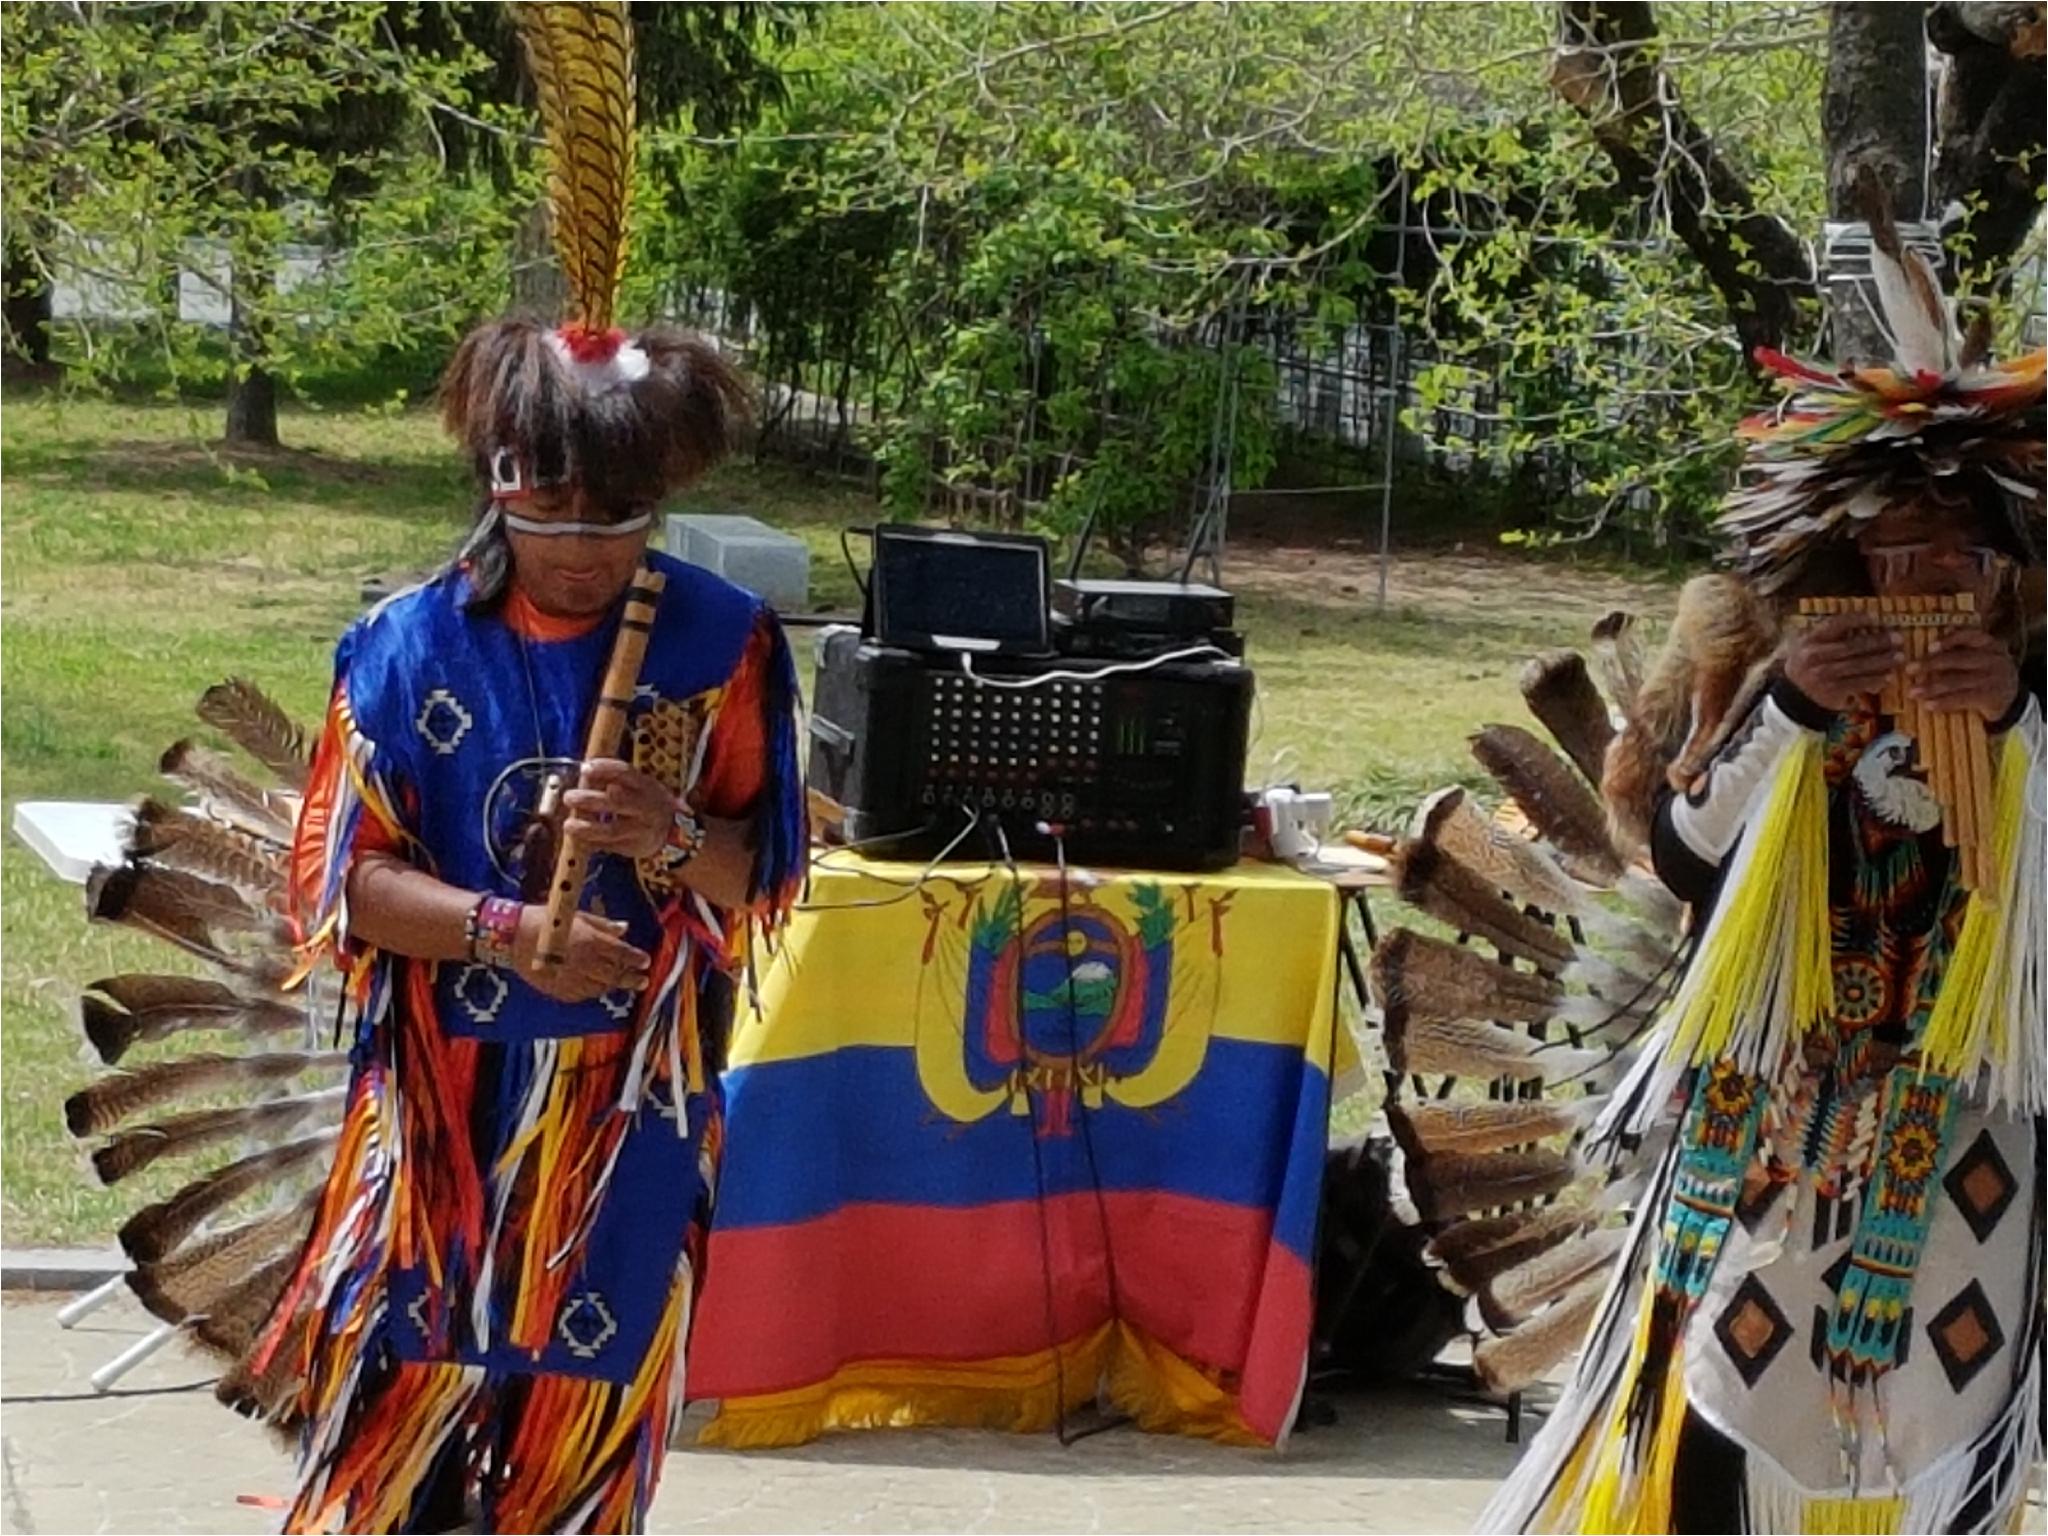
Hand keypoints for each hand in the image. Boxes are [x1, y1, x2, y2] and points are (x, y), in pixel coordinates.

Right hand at [513, 905, 651, 1003]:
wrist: (512, 936)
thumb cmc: (546, 920)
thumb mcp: (577, 915)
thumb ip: (603, 925)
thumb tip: (625, 929)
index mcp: (590, 941)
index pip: (621, 953)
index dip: (636, 959)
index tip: (646, 961)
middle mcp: (584, 962)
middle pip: (615, 975)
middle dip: (631, 978)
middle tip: (643, 981)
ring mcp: (571, 979)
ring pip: (599, 987)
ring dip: (612, 985)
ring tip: (620, 983)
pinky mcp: (557, 990)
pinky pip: (581, 995)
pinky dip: (591, 991)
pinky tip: (596, 987)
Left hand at [563, 758, 678, 861]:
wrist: (673, 830)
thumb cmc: (645, 801)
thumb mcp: (639, 785)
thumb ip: (614, 779)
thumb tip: (583, 773)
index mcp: (645, 786)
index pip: (626, 773)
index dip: (605, 769)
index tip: (585, 768)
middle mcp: (644, 807)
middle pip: (617, 802)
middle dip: (590, 799)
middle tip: (569, 797)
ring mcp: (639, 829)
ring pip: (611, 830)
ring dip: (587, 828)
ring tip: (568, 825)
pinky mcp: (632, 847)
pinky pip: (608, 845)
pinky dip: (590, 842)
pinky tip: (577, 838)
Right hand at [1783, 615, 1901, 712]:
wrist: (1794, 693)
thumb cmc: (1809, 663)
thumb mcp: (1810, 643)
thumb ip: (1831, 633)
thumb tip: (1867, 622)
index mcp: (1810, 640)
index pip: (1836, 625)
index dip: (1857, 619)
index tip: (1877, 617)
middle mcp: (1815, 656)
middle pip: (1853, 646)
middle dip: (1878, 641)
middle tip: (1898, 638)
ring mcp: (1823, 675)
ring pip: (1859, 665)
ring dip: (1883, 661)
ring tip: (1900, 657)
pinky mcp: (1832, 692)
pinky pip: (1858, 684)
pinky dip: (1875, 680)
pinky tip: (1888, 677)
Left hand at [1909, 627, 2019, 719]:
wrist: (2010, 699)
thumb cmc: (1984, 673)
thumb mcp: (1978, 657)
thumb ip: (1960, 648)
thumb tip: (1936, 637)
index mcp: (1989, 644)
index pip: (1970, 635)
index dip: (1950, 640)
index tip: (1930, 646)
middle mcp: (1994, 659)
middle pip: (1959, 659)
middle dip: (1931, 664)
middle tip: (1909, 669)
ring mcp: (1994, 678)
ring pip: (1958, 681)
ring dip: (1932, 687)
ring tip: (1912, 692)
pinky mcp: (1992, 697)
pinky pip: (1963, 699)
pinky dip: (1944, 702)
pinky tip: (1928, 706)